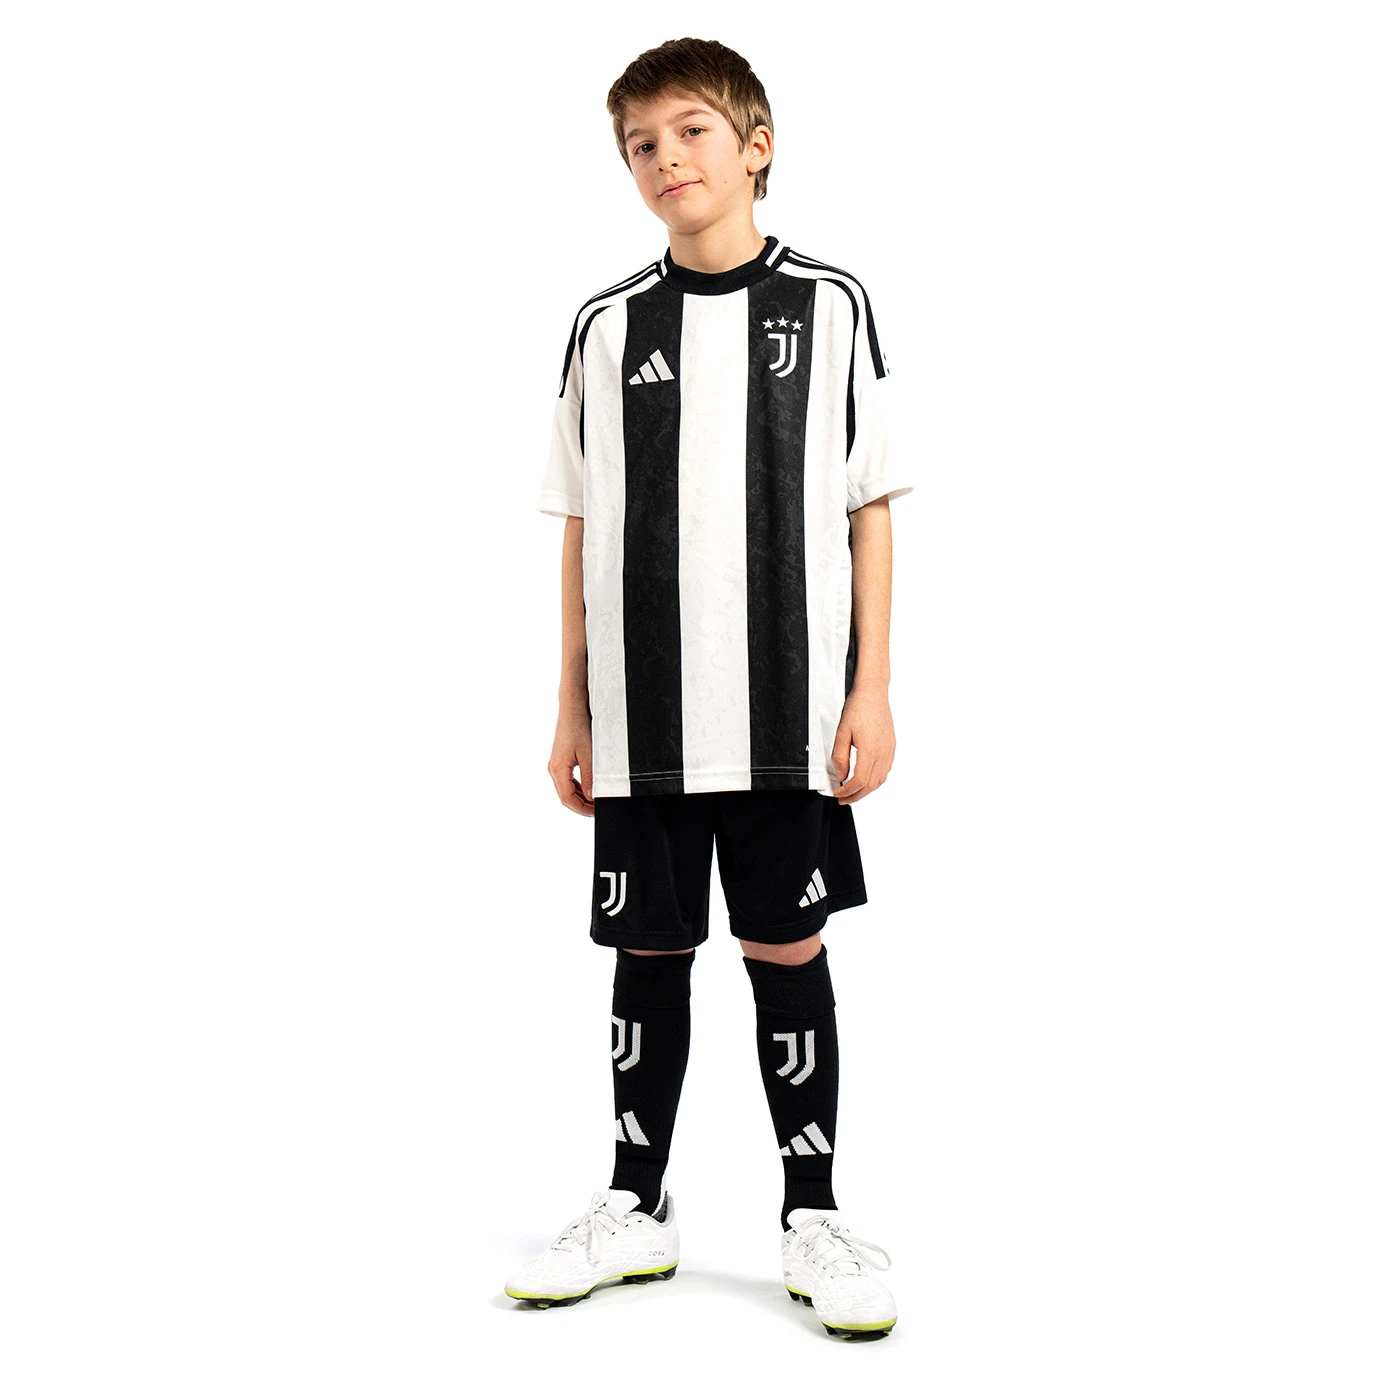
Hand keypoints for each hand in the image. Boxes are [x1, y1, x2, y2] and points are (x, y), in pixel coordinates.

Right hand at [547, 710, 594, 815]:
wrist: (572, 708)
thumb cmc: (579, 726)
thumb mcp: (589, 754)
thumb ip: (591, 778)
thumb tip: (592, 797)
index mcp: (558, 769)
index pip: (567, 799)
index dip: (581, 809)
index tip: (595, 813)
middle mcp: (553, 768)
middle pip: (565, 796)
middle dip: (581, 806)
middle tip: (597, 810)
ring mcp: (555, 765)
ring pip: (566, 789)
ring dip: (580, 798)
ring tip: (595, 802)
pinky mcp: (560, 760)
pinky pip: (567, 781)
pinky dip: (578, 788)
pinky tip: (589, 789)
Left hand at [831, 686, 894, 803]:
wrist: (873, 693)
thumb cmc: (858, 708)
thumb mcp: (842, 733)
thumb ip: (840, 757)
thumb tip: (841, 775)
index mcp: (870, 751)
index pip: (859, 781)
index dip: (847, 791)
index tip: (838, 793)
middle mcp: (883, 753)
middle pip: (871, 785)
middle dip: (856, 796)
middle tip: (843, 799)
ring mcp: (890, 751)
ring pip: (880, 780)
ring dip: (866, 790)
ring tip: (853, 792)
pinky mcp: (891, 747)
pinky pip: (885, 771)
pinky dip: (874, 780)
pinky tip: (865, 779)